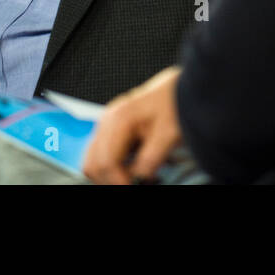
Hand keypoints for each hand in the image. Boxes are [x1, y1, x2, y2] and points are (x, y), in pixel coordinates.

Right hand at [82, 65, 182, 183]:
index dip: (119, 181)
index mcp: (119, 119)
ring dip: (110, 174)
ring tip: (133, 177)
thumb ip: (150, 160)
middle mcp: (108, 120)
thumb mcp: (168, 135)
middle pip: (93, 163)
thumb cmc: (176, 104)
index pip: (106, 162)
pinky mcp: (113, 128)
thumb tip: (138, 178)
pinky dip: (112, 166)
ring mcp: (108, 123)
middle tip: (133, 183)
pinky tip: (132, 168)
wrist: (180, 89)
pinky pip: (102, 153)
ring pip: (93, 160)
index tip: (135, 185)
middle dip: (111, 179)